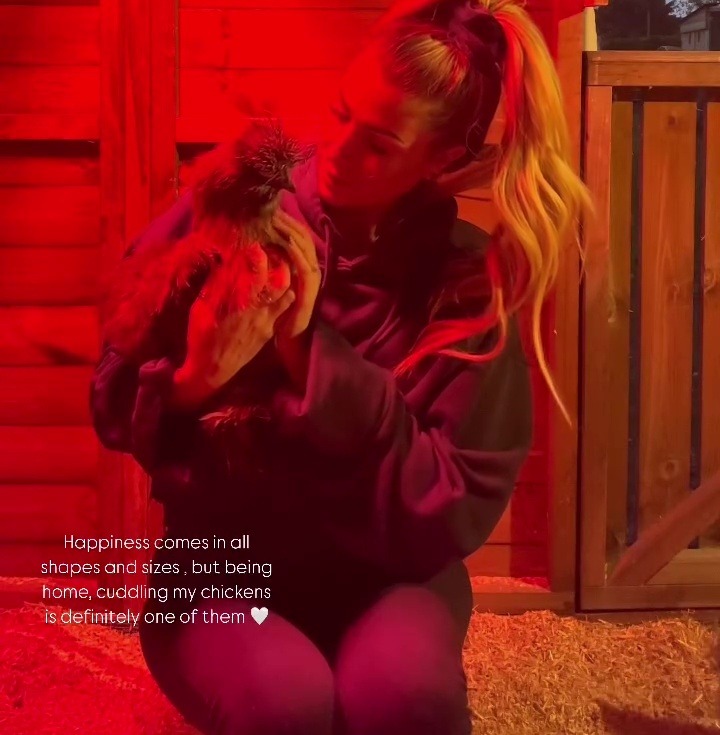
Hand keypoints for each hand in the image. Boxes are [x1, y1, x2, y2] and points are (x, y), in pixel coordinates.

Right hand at [171, 254, 295, 410]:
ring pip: (286, 292)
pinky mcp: (271, 330)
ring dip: (285, 277)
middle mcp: (257, 310)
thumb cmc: (201, 335)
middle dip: (278, 262)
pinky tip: (280, 288)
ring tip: (278, 267)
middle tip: (272, 252)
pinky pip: (284, 308)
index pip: (255, 271)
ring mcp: (267, 320)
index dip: (258, 255)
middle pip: (279, 279)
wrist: (213, 368)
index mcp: (238, 301)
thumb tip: (224, 262)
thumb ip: (215, 285)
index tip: (255, 246)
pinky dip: (286, 294)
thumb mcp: (201, 307)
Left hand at [269, 210, 321, 339]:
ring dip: (292, 233)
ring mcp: (312, 279)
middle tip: (274, 209)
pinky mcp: (310, 291)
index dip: (287, 222)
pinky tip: (287, 242)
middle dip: (289, 222)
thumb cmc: (276, 312)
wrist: (288, 337)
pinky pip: (305, 267)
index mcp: (301, 265)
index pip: (296, 237)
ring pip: (306, 248)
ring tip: (279, 220)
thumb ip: (266, 267)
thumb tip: (251, 247)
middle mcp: (309, 269)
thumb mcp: (269, 284)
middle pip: (303, 237)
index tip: (271, 210)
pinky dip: (296, 253)